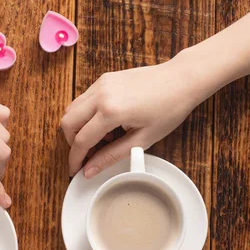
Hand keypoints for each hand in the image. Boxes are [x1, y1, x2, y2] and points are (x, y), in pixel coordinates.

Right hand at [62, 53, 203, 177]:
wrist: (182, 80)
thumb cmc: (169, 108)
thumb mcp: (141, 140)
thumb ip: (110, 156)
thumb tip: (89, 170)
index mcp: (111, 111)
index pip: (81, 140)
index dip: (75, 159)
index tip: (75, 170)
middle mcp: (101, 94)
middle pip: (67, 123)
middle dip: (72, 143)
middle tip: (87, 156)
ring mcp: (101, 84)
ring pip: (72, 110)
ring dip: (78, 129)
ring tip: (102, 140)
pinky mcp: (104, 79)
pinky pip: (83, 100)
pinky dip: (85, 116)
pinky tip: (106, 126)